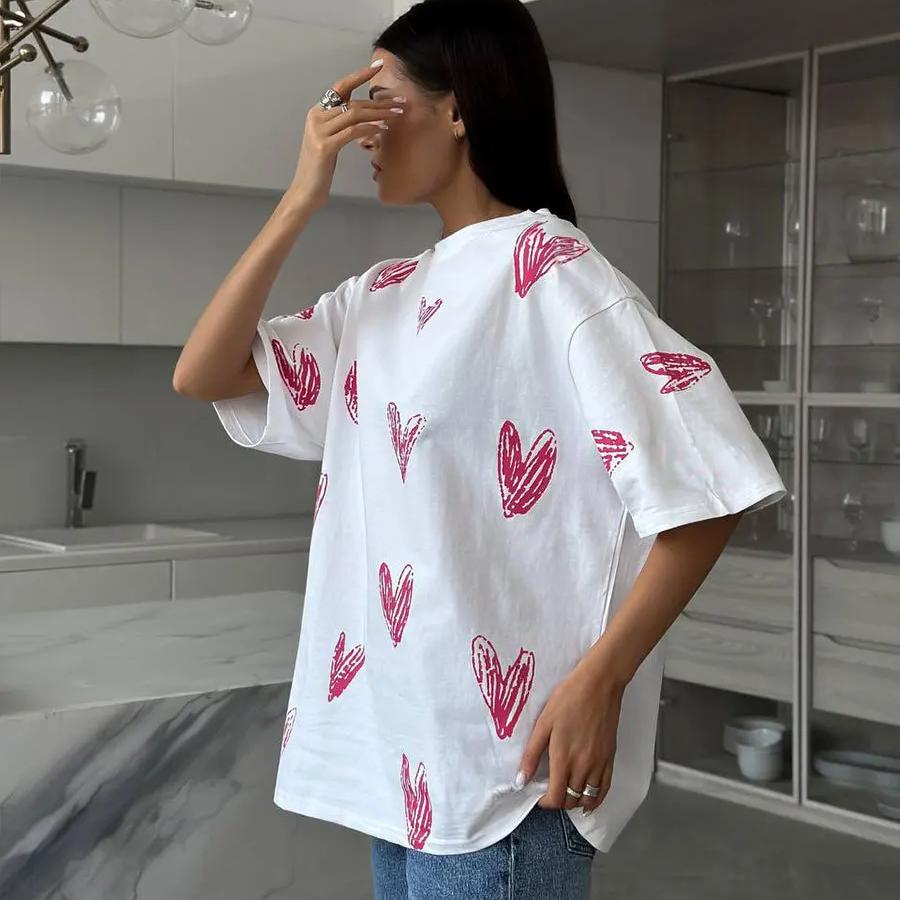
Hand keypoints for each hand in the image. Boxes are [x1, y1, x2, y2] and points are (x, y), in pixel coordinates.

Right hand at [287, 60, 405, 211]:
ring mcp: (318, 131)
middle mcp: (316, 117)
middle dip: (379, 102)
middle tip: (400, 103)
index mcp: (318, 113)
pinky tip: (381, 130)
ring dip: (378, 114)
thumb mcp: (331, 142)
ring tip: (396, 115)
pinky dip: (368, 129)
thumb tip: (366, 116)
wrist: (305, 192)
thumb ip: (342, 126)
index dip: (360, 75)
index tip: (378, 66)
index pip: (341, 87)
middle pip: (352, 102)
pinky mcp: (324, 146)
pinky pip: (351, 132)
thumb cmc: (320, 170)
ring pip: (354, 114)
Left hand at [516, 660, 624, 814]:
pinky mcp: (610, 757)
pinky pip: (605, 789)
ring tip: (565, 792)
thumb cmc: (569, 698)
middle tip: (549, 791)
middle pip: (571, 800)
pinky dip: (596, 799)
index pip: (556, 798)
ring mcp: (599, 764)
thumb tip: (521, 780)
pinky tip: (588, 798)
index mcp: (564, 758)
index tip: (538, 796)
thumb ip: (532, 754)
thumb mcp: (544, 723)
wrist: (599, 684)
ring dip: (575, 801)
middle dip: (558, 801)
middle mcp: (584, 766)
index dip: (545, 803)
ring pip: (588, 798)